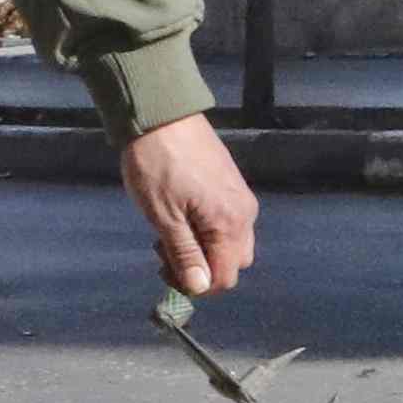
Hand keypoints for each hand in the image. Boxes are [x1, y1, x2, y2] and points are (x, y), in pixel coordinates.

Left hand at [122, 115, 259, 298]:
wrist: (162, 115)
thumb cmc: (157, 166)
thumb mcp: (163, 215)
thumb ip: (185, 254)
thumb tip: (200, 287)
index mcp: (230, 224)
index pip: (225, 277)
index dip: (197, 285)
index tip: (164, 271)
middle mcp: (245, 214)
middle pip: (234, 263)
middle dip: (203, 268)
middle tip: (164, 254)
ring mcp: (240, 197)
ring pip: (231, 243)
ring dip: (204, 250)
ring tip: (169, 234)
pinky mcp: (232, 185)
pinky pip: (228, 222)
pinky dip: (207, 231)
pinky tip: (180, 216)